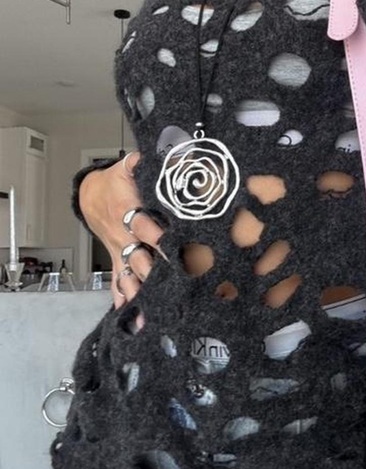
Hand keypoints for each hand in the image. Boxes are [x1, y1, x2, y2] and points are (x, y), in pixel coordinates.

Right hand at [79, 152, 164, 308]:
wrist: (91, 195)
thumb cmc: (116, 181)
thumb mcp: (129, 166)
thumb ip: (146, 162)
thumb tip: (167, 154)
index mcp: (127, 209)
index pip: (143, 224)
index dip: (156, 236)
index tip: (171, 248)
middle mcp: (123, 233)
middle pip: (138, 255)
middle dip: (152, 272)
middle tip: (170, 288)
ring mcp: (119, 249)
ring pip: (128, 272)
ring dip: (137, 291)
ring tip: (148, 312)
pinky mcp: (116, 258)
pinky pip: (118, 279)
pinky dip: (122, 297)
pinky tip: (128, 314)